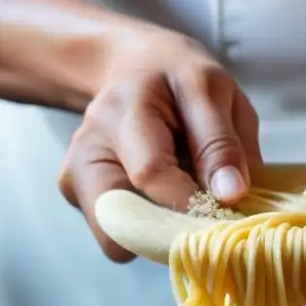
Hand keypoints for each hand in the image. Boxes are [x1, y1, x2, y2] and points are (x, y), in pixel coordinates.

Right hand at [59, 24, 260, 261]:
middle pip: (119, 220)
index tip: (227, 214)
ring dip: (156, 233)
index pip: (150, 173)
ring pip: (114, 238)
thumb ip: (223, 143)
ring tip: (181, 201)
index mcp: (125, 108)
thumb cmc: (179, 80)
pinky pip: (115, 234)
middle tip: (205, 218)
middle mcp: (88, 144)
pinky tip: (160, 199)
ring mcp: (75, 172)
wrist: (131, 68)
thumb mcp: (214, 92)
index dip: (191, 204)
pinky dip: (145, 229)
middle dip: (169, 232)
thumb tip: (230, 196)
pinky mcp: (74, 192)